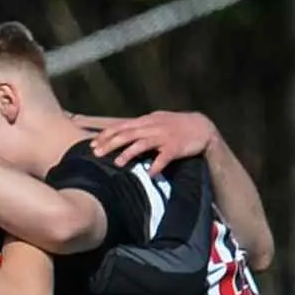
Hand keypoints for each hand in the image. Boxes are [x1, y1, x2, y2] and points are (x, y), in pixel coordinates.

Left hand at [91, 110, 217, 171]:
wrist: (202, 127)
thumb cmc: (176, 126)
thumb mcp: (156, 121)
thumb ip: (139, 127)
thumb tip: (120, 133)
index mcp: (146, 121)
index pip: (121, 126)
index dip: (106, 135)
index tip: (92, 144)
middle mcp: (153, 127)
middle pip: (128, 134)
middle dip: (111, 143)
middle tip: (97, 154)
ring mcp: (164, 136)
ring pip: (143, 144)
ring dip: (129, 153)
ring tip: (118, 163)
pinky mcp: (175, 147)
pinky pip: (164, 157)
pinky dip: (157, 165)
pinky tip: (150, 174)